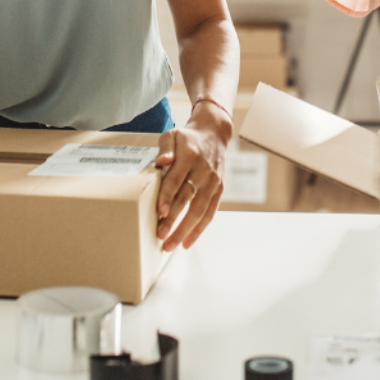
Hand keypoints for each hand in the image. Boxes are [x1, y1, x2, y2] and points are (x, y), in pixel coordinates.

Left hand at [154, 105, 230, 250]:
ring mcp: (213, 181)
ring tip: (170, 245)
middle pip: (187, 198)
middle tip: (160, 235)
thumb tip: (161, 162)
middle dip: (173, 218)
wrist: (214, 134)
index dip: (168, 196)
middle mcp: (203, 169)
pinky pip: (210, 212)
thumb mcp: (172, 134)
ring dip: (185, 229)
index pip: (176, 178)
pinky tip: (188, 242)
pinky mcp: (219, 189)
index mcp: (189, 155)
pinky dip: (200, 229)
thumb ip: (165, 147)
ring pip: (199, 209)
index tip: (159, 212)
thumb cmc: (187, 138)